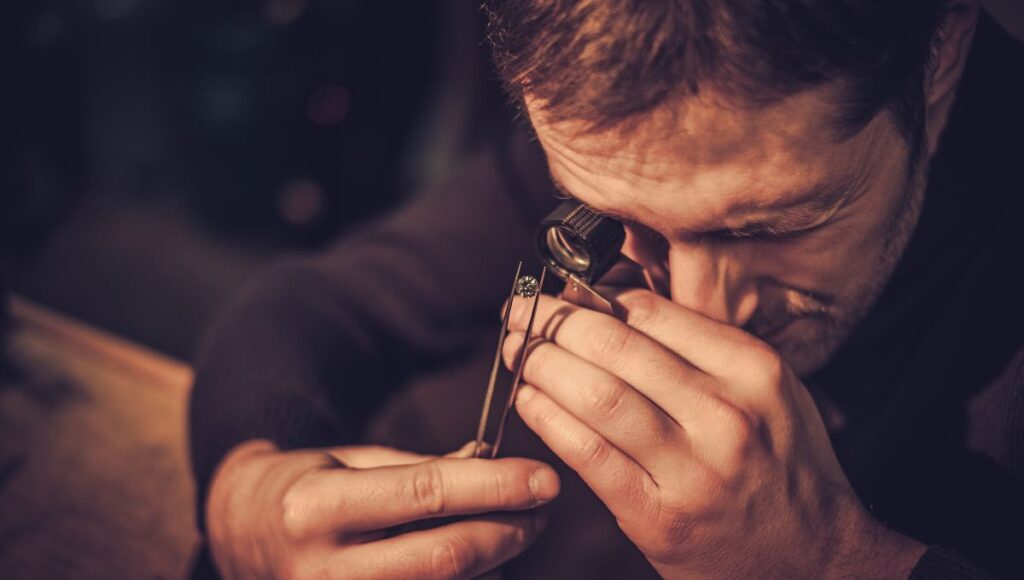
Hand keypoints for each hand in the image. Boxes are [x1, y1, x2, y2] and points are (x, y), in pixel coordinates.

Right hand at [206, 439, 559, 578]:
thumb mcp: (352, 461)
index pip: (426, 493)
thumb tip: (493, 464)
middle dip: (509, 530)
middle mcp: (323, 568)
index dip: (495, 486)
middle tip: (542, 508)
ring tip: (513, 530)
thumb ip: (421, 466)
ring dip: (495, 562)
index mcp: (317, 506)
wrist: (240, 536)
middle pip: (445, 556)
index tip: (544, 478)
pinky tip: (480, 562)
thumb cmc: (306, 488)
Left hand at [503, 288, 924, 578]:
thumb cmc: (780, 466)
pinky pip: (588, 454)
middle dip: (554, 321)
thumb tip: (610, 303)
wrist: (812, 559)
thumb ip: (699, 346)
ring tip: (517, 349)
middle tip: (522, 311)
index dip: (593, 296)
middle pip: (617, 346)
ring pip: (597, 395)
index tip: (563, 292)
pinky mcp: (657, 515)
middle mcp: (726, 414)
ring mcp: (691, 468)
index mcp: (753, 370)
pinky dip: (548, 419)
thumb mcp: (765, 389)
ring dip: (542, 364)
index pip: (653, 312)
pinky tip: (528, 399)